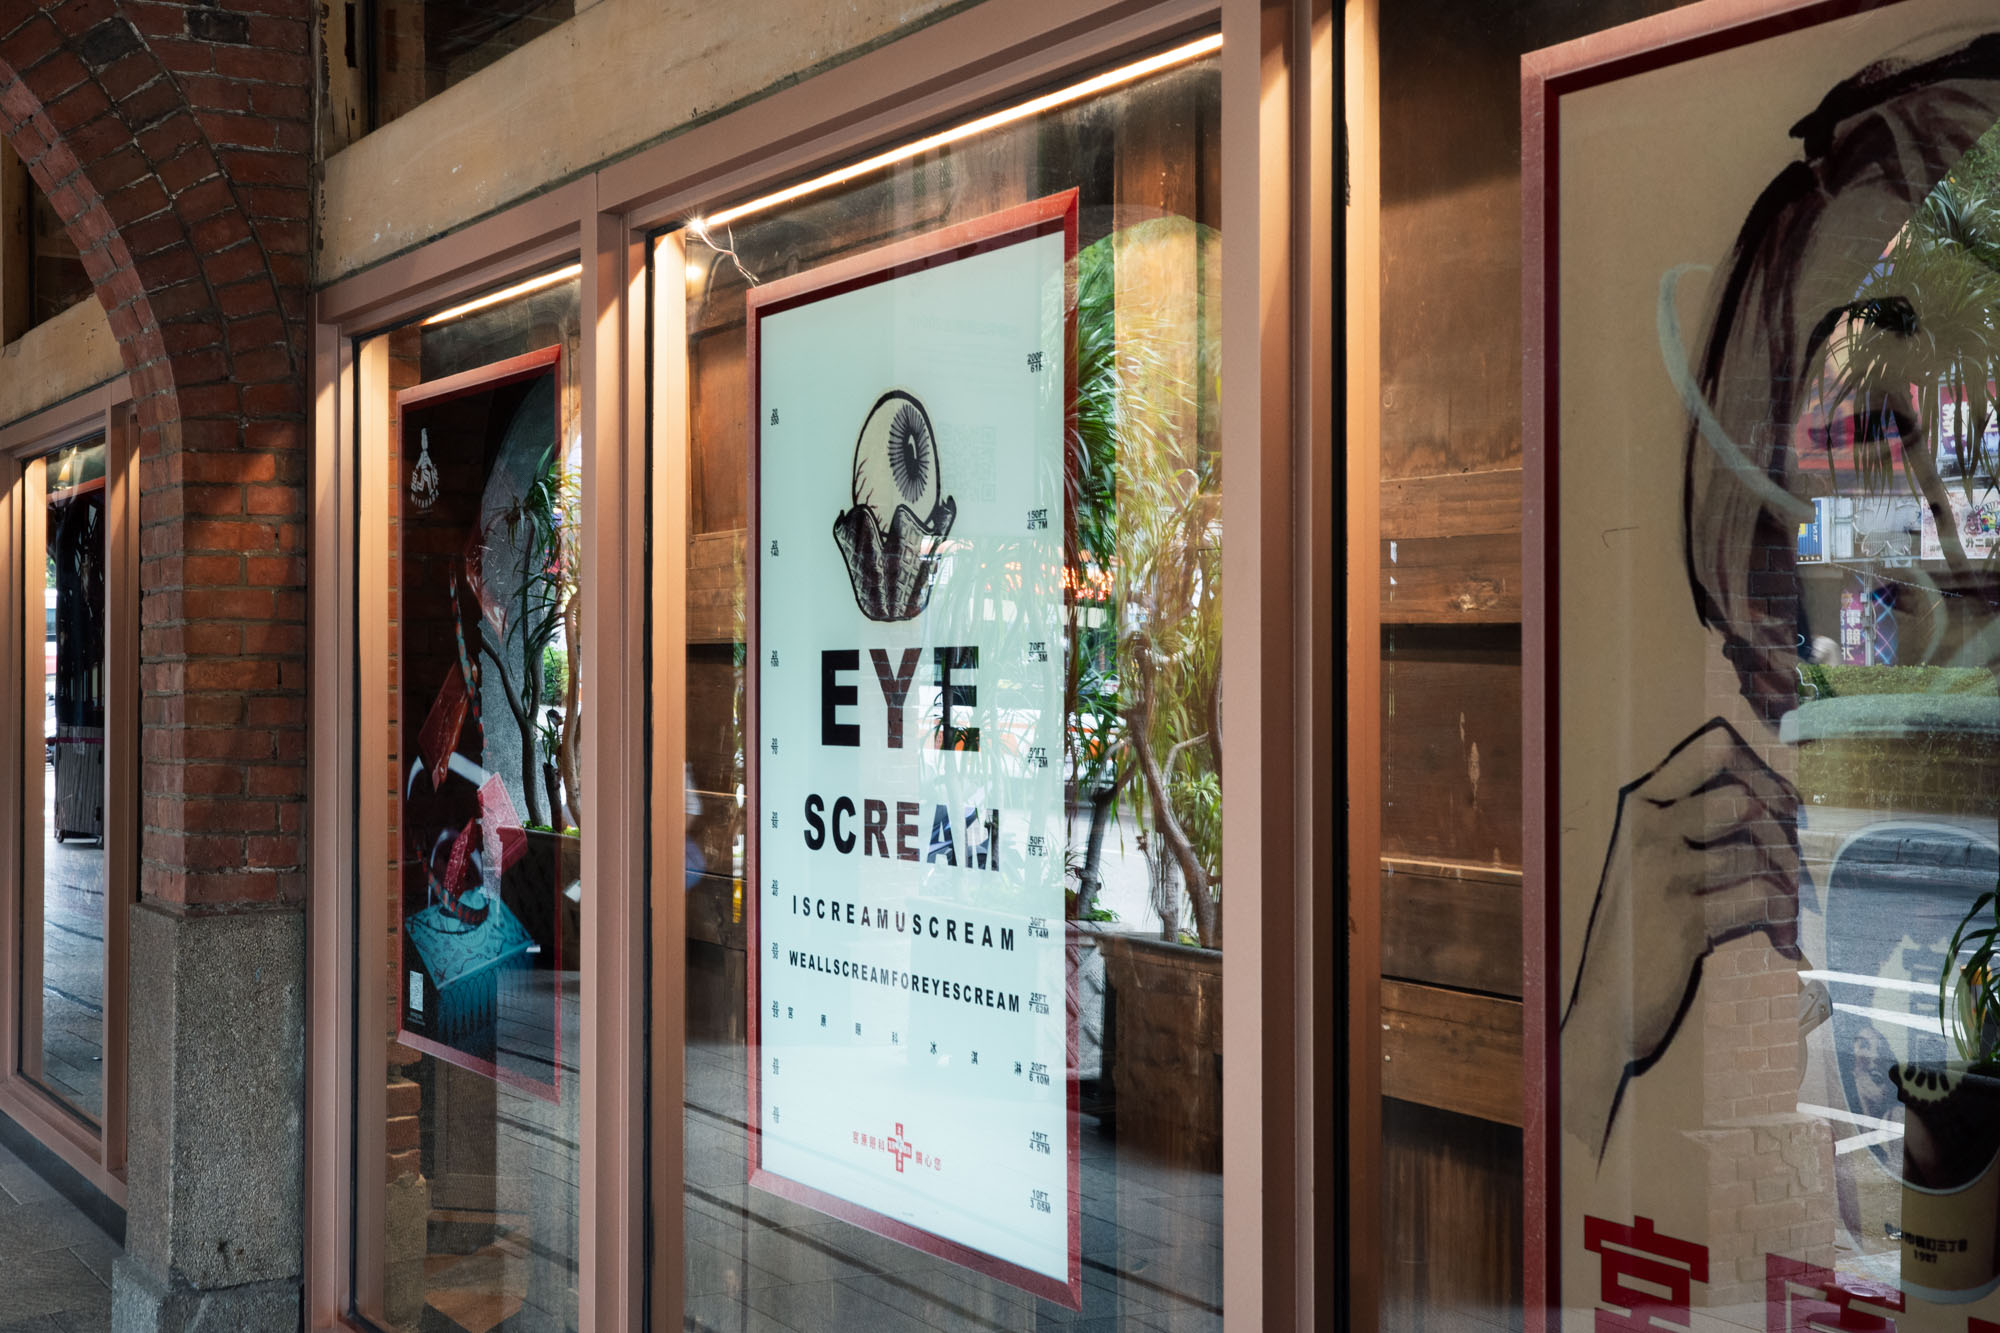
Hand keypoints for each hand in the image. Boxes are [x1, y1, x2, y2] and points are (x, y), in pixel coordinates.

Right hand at [1562, 717, 1800, 1156]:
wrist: (1606, 1005)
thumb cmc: (1631, 930)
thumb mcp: (1643, 865)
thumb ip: (1686, 826)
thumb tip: (1756, 798)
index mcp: (1635, 811)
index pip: (1702, 754)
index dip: (1751, 765)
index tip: (1779, 791)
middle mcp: (1646, 832)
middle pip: (1738, 800)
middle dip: (1774, 826)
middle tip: (1789, 849)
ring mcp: (1663, 874)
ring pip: (1750, 854)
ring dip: (1780, 876)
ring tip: (1784, 891)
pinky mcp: (1685, 919)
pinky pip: (1755, 898)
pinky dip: (1776, 909)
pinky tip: (1778, 921)